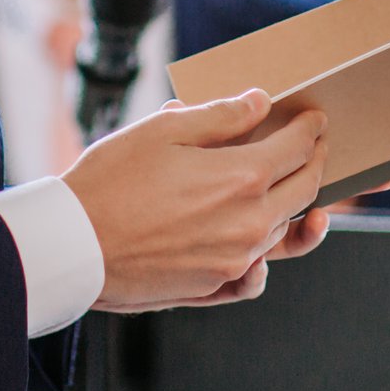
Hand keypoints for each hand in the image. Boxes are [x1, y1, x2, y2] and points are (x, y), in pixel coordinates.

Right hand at [62, 90, 326, 312]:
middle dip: (314, 162)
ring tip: (293, 186)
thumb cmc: (111, 181)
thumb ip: (220, 117)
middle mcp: (250, 223)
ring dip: (293, 205)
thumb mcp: (163, 131)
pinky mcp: (215, 288)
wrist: (74, 246)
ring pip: (283, 230)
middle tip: (315, 146)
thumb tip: (259, 102)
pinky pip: (257, 276)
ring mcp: (236, 261)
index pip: (297, 149)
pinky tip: (260, 246)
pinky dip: (265, 258)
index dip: (309, 129)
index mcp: (242, 178)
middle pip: (304, 190)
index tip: (314, 119)